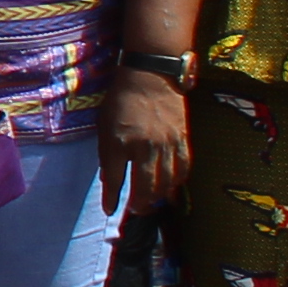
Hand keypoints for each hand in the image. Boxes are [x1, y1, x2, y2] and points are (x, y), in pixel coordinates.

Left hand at [97, 66, 189, 215]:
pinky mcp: (182, 139)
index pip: (114, 179)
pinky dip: (177, 182)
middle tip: (136, 210)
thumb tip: (110, 179)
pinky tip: (171, 188)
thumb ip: (107, 154)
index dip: (111, 199)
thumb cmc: (121, 101)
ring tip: (152, 203)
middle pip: (145, 187)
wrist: (149, 76)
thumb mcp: (104, 125)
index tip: (110, 210)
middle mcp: (143, 146)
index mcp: (118, 142)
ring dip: (159, 197)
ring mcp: (166, 143)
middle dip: (140, 204)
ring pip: (166, 182)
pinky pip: (183, 168)